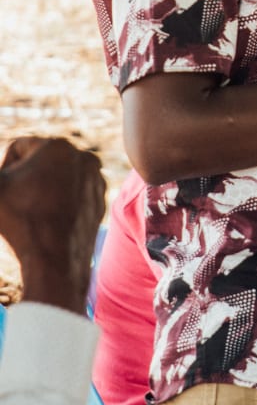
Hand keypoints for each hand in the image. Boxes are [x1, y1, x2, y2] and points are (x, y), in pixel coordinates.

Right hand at [0, 137, 105, 312]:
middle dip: (26, 179)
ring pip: (56, 178)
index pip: (18, 148)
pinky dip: (60, 203)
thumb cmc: (21, 220)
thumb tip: (5, 178)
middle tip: (20, 204)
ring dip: (43, 190)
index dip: (5, 170)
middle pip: (40, 162)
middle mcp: (83, 156)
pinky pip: (73, 195)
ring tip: (35, 212)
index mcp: (58, 145)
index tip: (8, 193)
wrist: (56, 259)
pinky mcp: (100, 200)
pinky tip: (51, 220)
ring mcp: (96, 179)